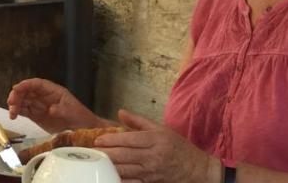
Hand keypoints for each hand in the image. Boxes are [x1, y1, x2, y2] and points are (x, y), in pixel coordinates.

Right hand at [6, 79, 97, 132]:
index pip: (36, 84)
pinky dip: (18, 112)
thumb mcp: (73, 112)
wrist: (84, 130)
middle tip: (11, 103)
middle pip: (27, 91)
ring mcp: (40, 106)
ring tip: (12, 113)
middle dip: (17, 95)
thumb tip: (51, 109)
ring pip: (24, 101)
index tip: (16, 88)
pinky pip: (25, 111)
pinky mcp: (37, 116)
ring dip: (15, 104)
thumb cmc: (80, 117)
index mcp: (52, 91)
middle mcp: (44, 96)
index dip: (25, 85)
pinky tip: (13, 116)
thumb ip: (62, 109)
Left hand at [93, 109, 218, 182]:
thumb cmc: (178, 146)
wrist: (196, 169)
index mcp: (153, 140)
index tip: (98, 139)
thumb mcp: (160, 129)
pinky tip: (111, 178)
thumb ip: (138, 121)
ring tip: (97, 163)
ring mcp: (151, 172)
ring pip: (126, 170)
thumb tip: (120, 112)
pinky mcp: (151, 182)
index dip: (111, 139)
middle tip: (91, 152)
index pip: (128, 139)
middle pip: (124, 156)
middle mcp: (152, 156)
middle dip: (106, 154)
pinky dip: (121, 180)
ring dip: (110, 167)